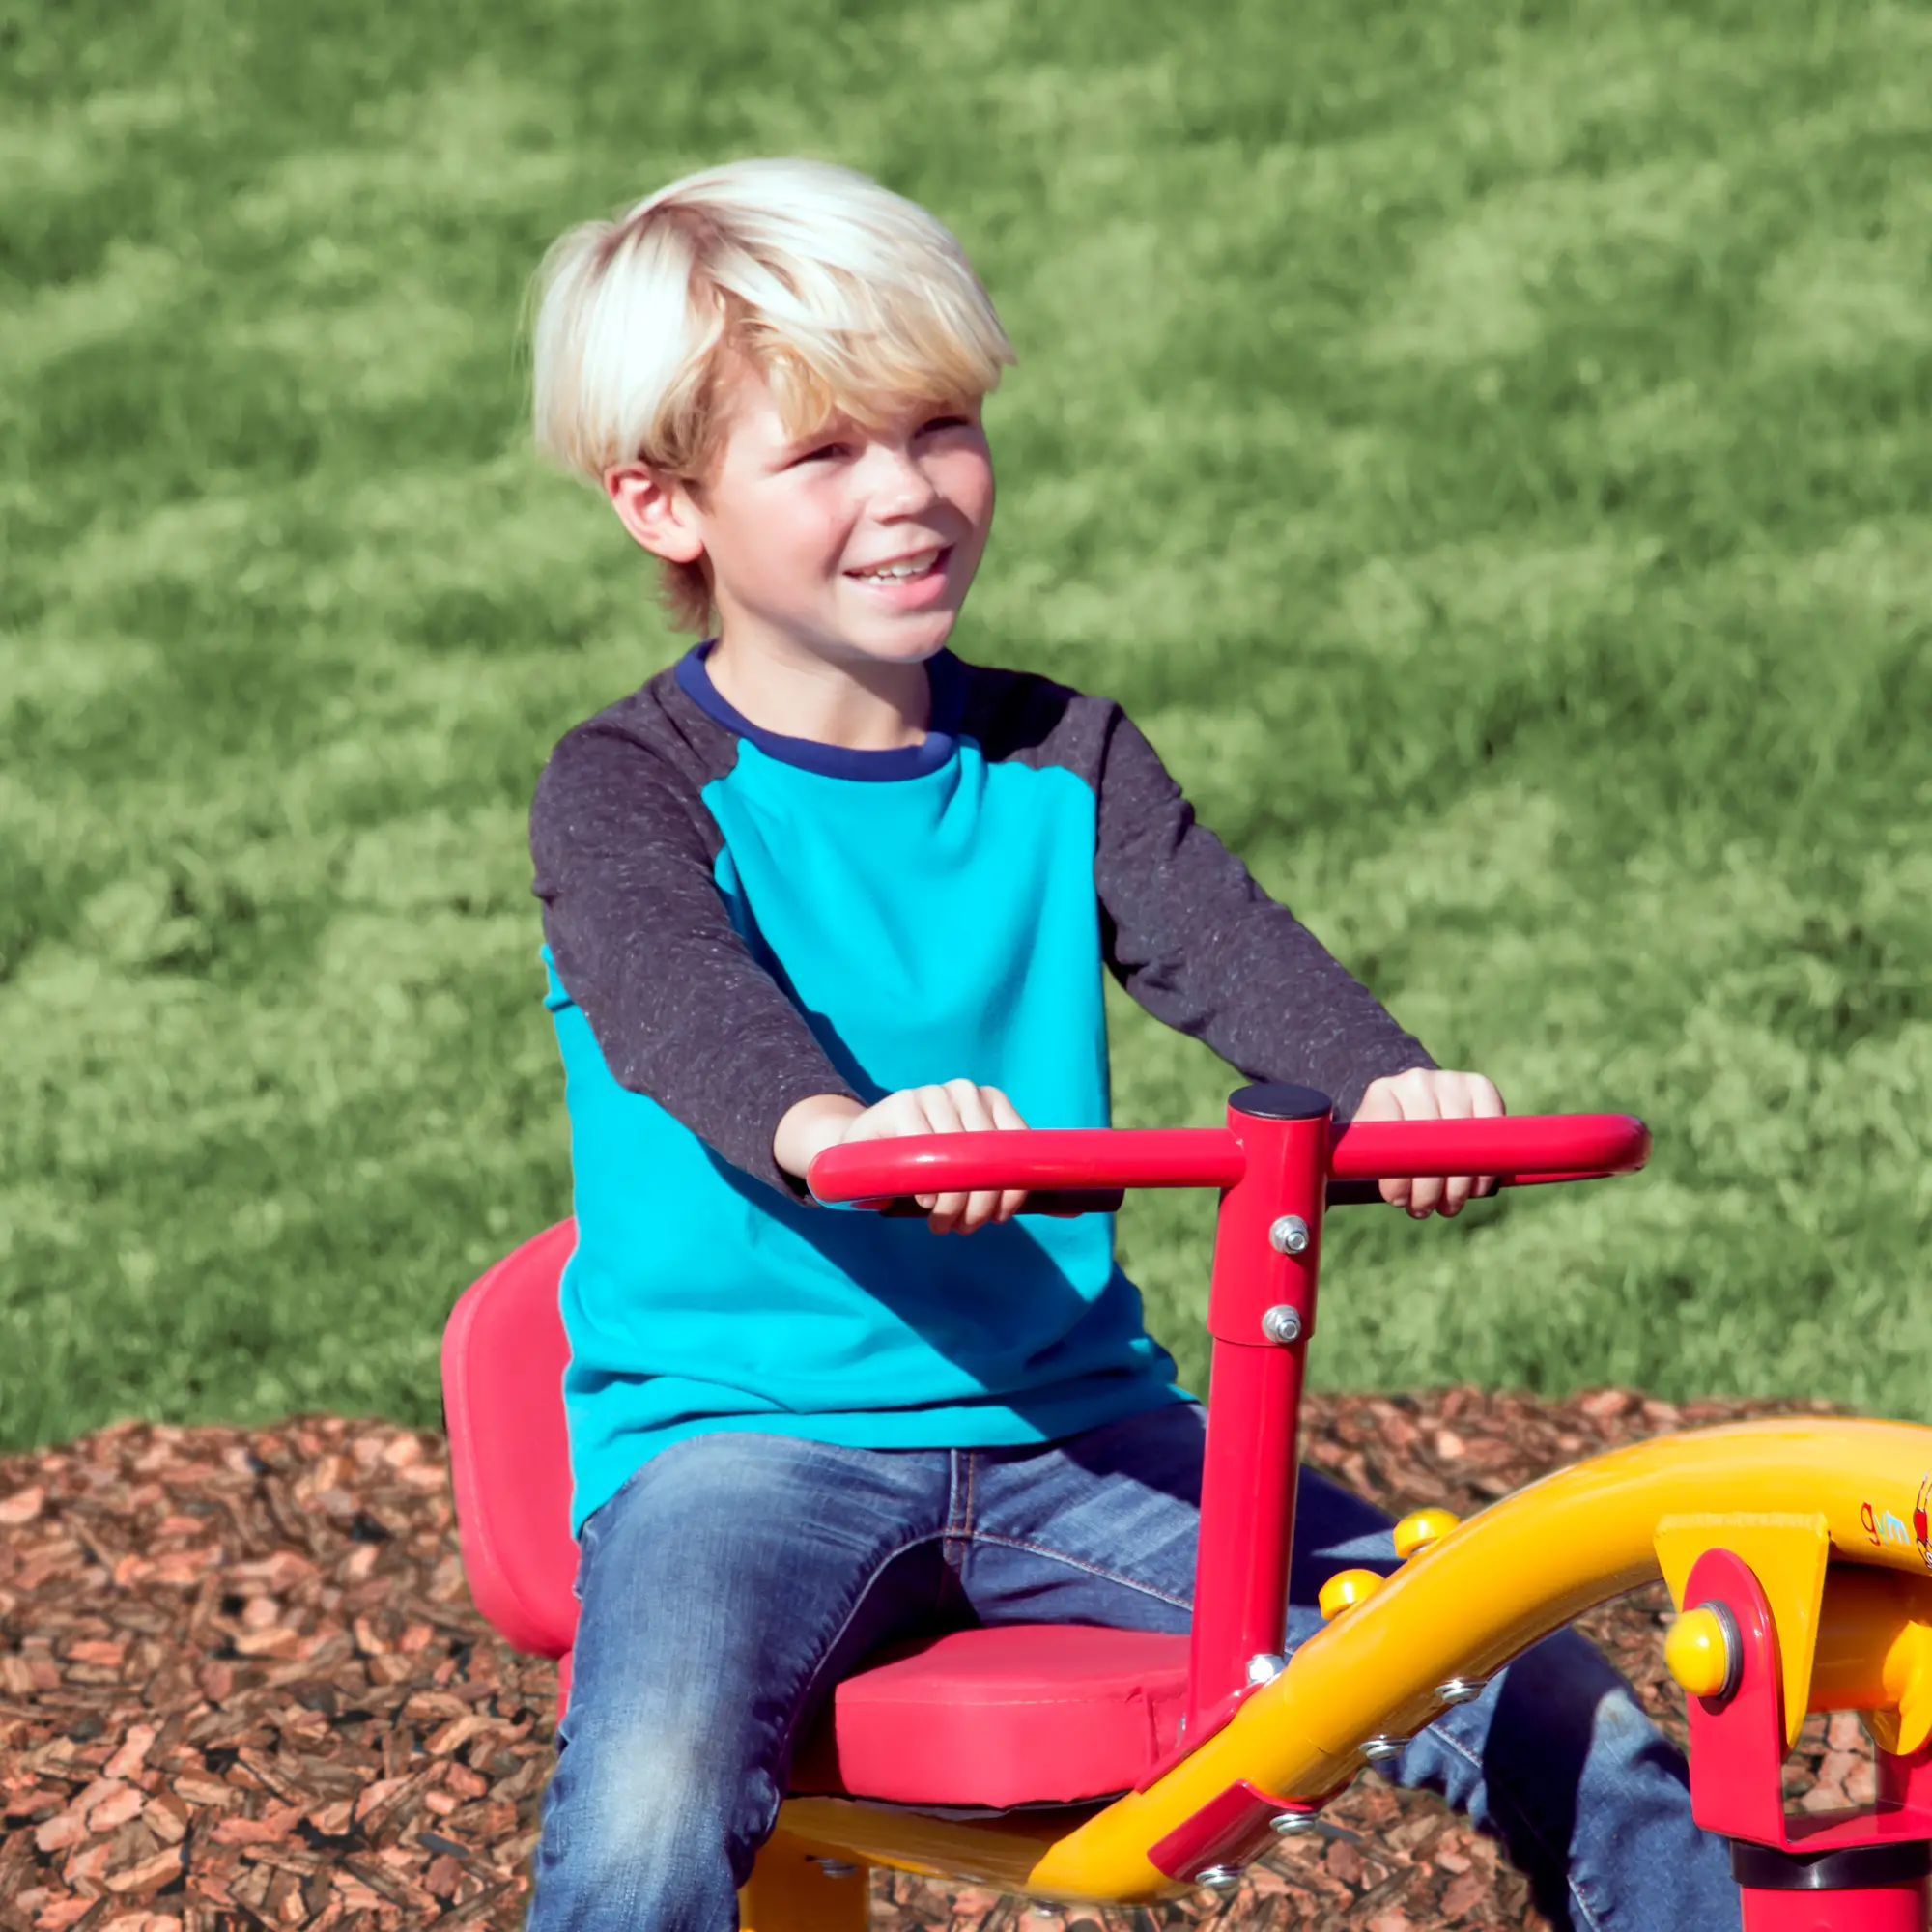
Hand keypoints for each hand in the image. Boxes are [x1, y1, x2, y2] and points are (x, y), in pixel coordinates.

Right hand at [773, 1081, 1029, 1233]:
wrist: (862, 1150)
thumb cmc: (926, 1166)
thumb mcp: (970, 1170)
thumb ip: (1013, 1180)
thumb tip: (1078, 1208)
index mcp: (991, 1100)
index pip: (1018, 1147)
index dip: (1013, 1191)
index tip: (1000, 1217)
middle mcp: (965, 1090)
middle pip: (988, 1156)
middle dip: (981, 1204)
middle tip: (964, 1228)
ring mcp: (932, 1093)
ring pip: (957, 1160)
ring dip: (952, 1203)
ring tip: (942, 1222)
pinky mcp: (901, 1104)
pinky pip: (923, 1154)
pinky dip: (925, 1186)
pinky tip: (920, 1198)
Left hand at [1354, 1067, 1505, 1217]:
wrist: (1408, 1101)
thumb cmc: (1382, 1141)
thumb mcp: (1359, 1150)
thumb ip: (1340, 1174)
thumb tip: (1304, 1218)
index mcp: (1380, 1093)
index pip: (1391, 1139)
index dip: (1398, 1179)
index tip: (1397, 1202)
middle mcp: (1414, 1081)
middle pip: (1431, 1144)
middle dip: (1429, 1190)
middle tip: (1423, 1211)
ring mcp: (1449, 1080)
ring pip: (1464, 1142)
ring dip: (1459, 1186)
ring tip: (1448, 1205)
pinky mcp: (1479, 1086)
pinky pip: (1493, 1128)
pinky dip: (1485, 1167)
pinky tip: (1473, 1186)